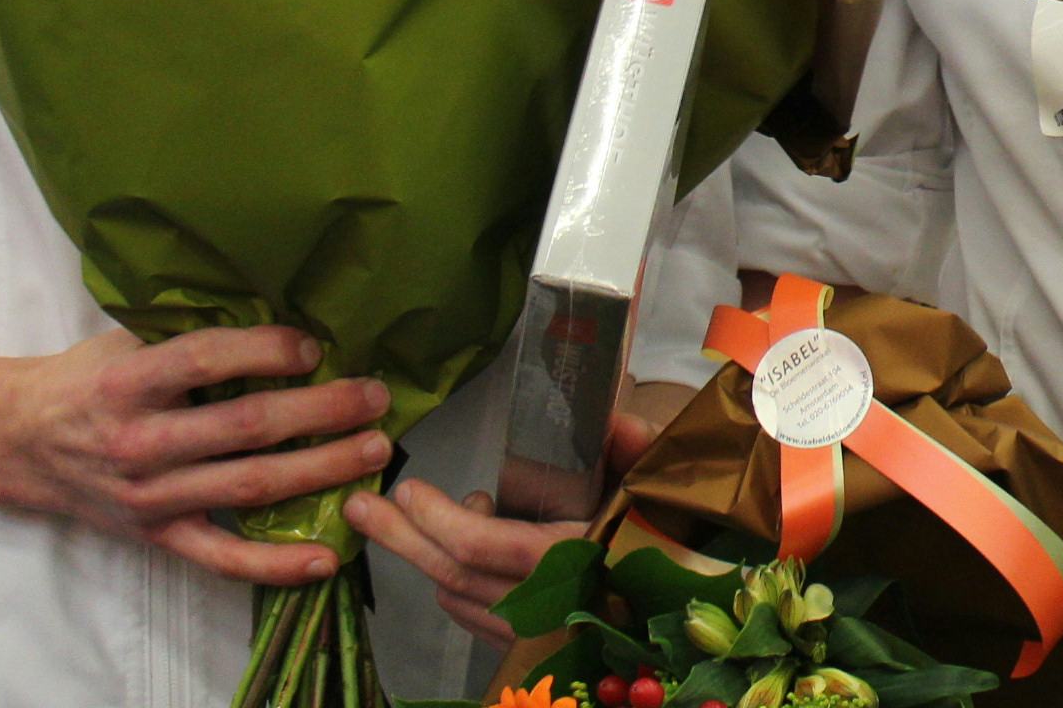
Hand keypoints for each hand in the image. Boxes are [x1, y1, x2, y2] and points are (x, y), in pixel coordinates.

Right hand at [0, 326, 389, 585]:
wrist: (17, 442)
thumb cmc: (86, 379)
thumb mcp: (125, 341)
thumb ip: (188, 333)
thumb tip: (279, 308)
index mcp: (128, 382)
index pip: (205, 359)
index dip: (265, 351)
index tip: (314, 345)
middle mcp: (139, 441)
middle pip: (243, 428)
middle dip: (320, 412)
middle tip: (375, 397)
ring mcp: (148, 496)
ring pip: (247, 487)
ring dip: (319, 470)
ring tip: (374, 450)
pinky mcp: (155, 536)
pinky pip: (221, 557)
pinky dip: (275, 564)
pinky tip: (327, 557)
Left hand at [349, 411, 660, 643]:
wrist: (701, 601)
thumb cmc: (683, 536)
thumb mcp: (665, 479)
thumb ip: (632, 445)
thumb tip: (607, 412)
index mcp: (578, 557)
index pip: (486, 546)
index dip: (440, 520)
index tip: (411, 490)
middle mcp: (551, 604)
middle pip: (455, 575)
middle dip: (403, 538)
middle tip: (361, 508)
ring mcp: (541, 634)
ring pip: (460, 599)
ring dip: (425, 559)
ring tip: (406, 522)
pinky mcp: (537, 650)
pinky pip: (476, 620)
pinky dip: (453, 589)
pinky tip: (447, 563)